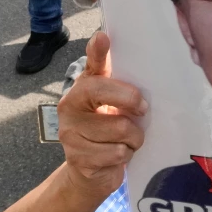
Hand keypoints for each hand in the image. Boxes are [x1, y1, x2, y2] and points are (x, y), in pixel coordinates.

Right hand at [57, 31, 147, 200]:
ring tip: (126, 139)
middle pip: (107, 95)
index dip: (97, 52)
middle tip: (141, 110)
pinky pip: (117, 153)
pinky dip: (125, 155)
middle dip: (132, 102)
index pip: (90, 66)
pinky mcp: (79, 159)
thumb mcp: (112, 104)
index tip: (103, 38)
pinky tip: (117, 154)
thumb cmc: (106, 129)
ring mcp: (70, 134)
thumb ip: (117, 81)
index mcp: (81, 87)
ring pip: (120, 129)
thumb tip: (123, 50)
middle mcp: (69, 107)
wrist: (89, 173)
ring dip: (133, 137)